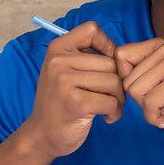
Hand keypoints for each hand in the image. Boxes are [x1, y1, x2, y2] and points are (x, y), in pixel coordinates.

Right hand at [21, 22, 123, 158]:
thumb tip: (121, 53)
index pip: (92, 29)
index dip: (107, 45)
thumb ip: (87, 57)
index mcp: (57, 49)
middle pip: (111, 63)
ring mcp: (65, 81)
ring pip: (114, 82)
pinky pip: (111, 102)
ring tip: (106, 108)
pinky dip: (114, 112)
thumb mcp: (65, 71)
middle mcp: (58, 61)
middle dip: (117, 83)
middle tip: (108, 96)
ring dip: (117, 99)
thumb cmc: (62, 101)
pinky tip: (105, 118)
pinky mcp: (75, 102)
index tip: (106, 65)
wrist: (42, 135)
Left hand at [114, 38, 163, 142]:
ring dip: (146, 108)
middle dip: (139, 98)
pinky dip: (153, 117)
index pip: (120, 57)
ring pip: (135, 90)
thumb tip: (106, 67)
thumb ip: (135, 71)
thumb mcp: (155, 82)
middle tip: (160, 102)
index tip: (144, 91)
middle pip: (126, 78)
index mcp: (160, 45)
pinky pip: (149, 103)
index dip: (126, 80)